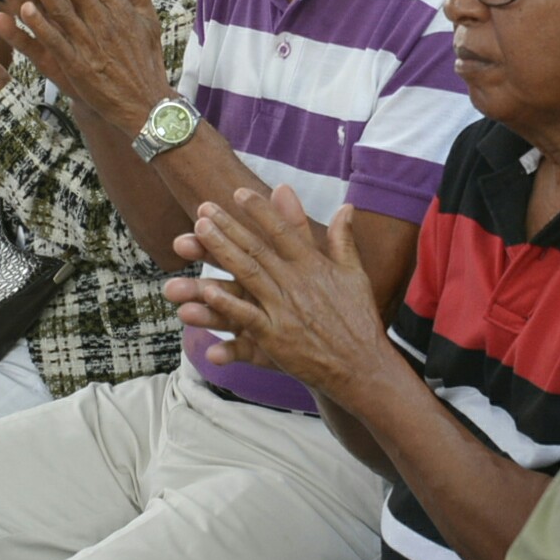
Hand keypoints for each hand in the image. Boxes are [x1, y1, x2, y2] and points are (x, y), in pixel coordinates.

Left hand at [0, 0, 168, 132]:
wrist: (146, 104)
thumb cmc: (146, 61)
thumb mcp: (150, 23)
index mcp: (120, 10)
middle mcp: (105, 23)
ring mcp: (90, 44)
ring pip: (62, 10)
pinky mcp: (78, 66)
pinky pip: (55, 42)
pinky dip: (40, 26)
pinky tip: (23, 11)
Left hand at [162, 186, 387, 385]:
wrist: (362, 367)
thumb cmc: (359, 320)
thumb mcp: (356, 274)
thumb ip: (343, 240)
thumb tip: (347, 207)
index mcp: (314, 266)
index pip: (283, 231)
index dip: (260, 211)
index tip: (239, 192)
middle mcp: (297, 283)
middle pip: (257, 249)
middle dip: (229, 226)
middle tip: (204, 209)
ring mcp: (284, 310)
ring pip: (247, 275)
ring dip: (221, 252)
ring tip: (197, 233)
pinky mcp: (276, 338)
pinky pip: (247, 317)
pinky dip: (227, 304)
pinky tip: (206, 290)